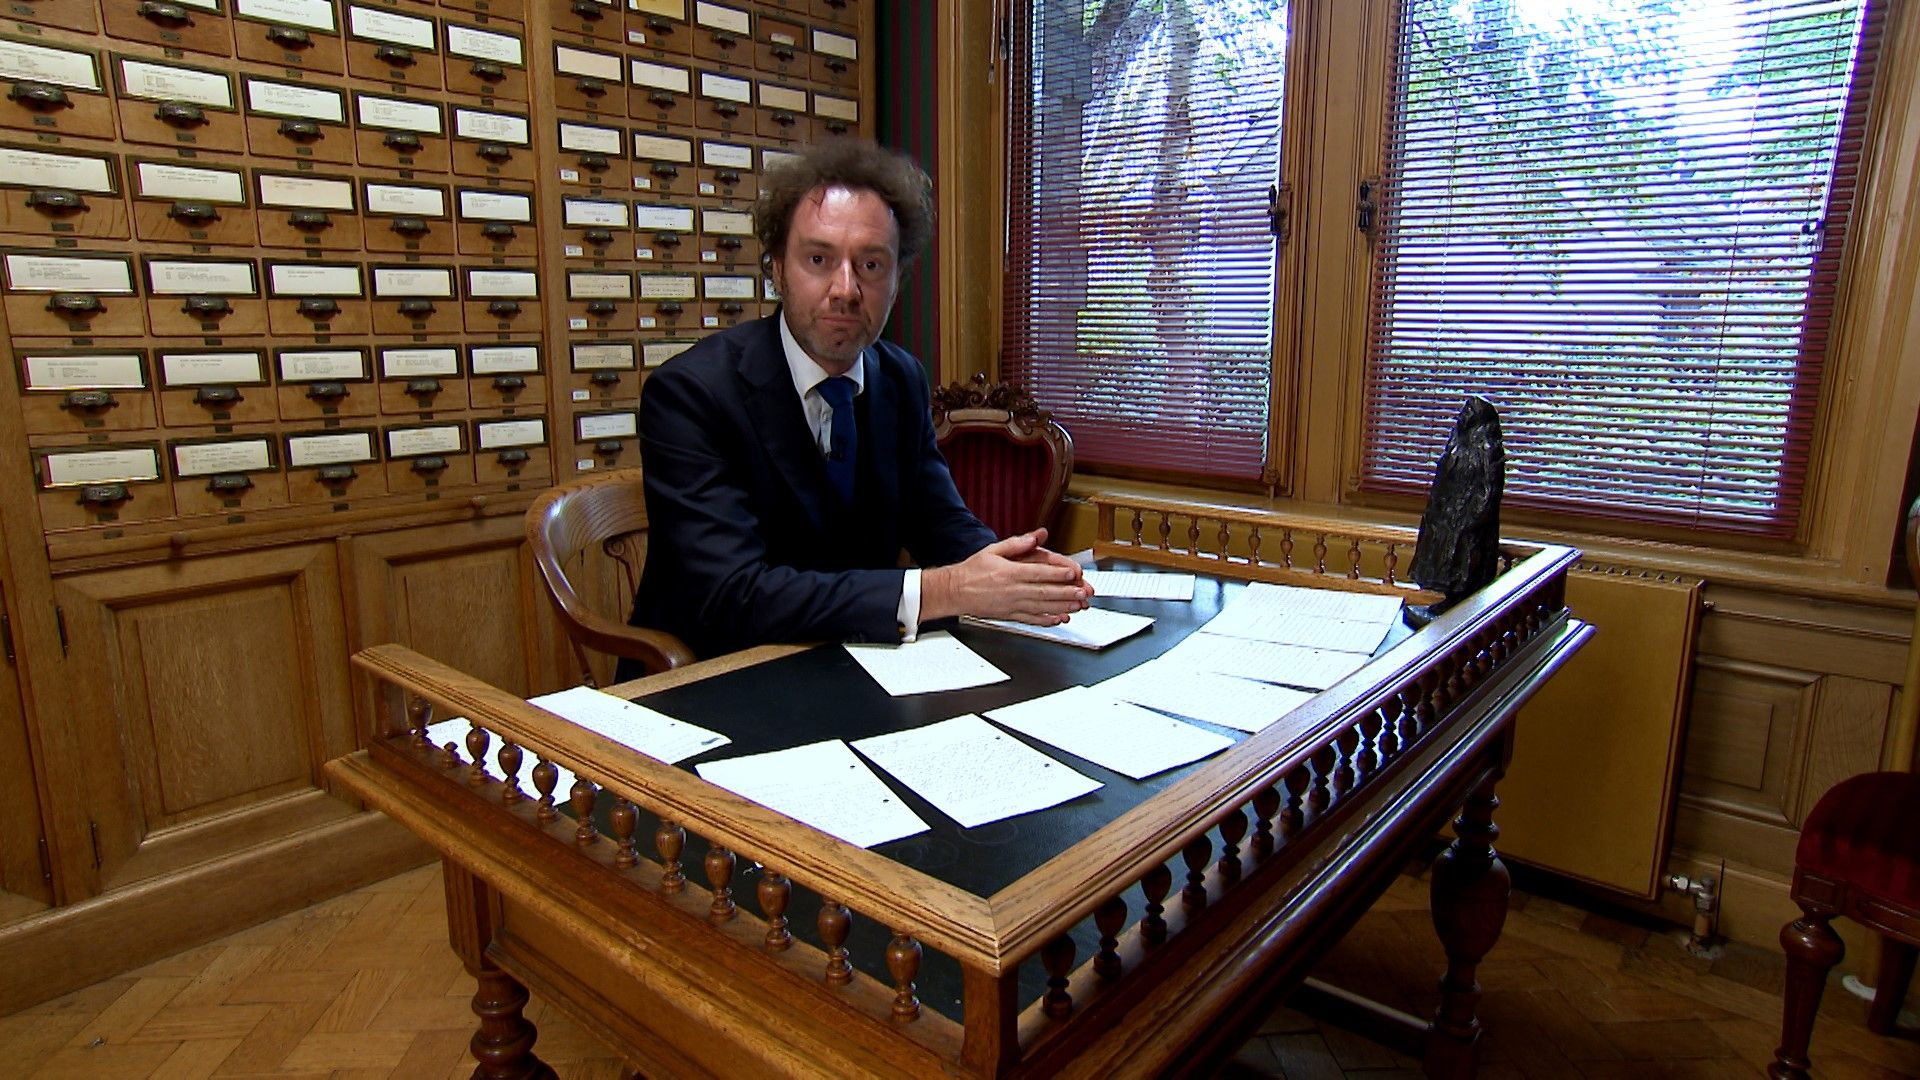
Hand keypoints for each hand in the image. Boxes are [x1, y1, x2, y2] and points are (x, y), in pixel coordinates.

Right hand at [920, 529, 1093, 624]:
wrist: (955, 591)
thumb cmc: (973, 570)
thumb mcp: (993, 550)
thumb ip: (1016, 544)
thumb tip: (1035, 536)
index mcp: (1009, 572)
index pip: (1038, 573)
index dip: (1058, 573)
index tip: (1073, 573)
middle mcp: (1012, 590)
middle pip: (1045, 592)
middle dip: (1067, 593)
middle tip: (1084, 592)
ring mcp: (1011, 605)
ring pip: (1042, 607)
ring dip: (1062, 607)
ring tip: (1078, 606)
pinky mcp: (1009, 615)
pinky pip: (1031, 619)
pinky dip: (1046, 620)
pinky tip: (1059, 619)